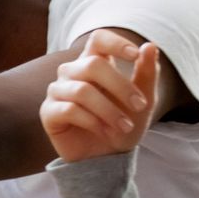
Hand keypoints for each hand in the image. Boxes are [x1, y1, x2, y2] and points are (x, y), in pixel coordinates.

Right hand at [41, 29, 158, 162]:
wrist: (105, 158)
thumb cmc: (123, 124)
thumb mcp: (144, 101)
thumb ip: (147, 74)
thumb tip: (150, 46)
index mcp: (94, 63)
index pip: (98, 39)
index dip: (115, 43)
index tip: (135, 56)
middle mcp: (72, 73)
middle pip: (92, 64)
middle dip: (121, 86)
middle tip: (140, 106)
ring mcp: (57, 91)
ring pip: (82, 90)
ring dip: (110, 111)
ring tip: (125, 127)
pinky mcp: (48, 112)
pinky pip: (69, 110)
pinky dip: (93, 122)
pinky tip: (104, 131)